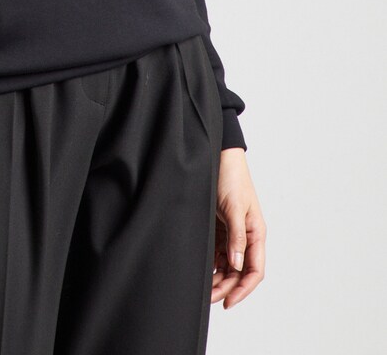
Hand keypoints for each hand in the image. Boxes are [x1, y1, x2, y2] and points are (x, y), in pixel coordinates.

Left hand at [212, 147, 266, 308]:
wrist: (217, 155)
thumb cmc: (230, 177)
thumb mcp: (234, 207)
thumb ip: (236, 237)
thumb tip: (237, 265)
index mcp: (255, 233)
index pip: (254, 270)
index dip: (243, 289)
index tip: (228, 302)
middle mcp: (245, 235)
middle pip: (239, 271)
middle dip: (226, 286)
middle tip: (208, 298)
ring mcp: (232, 232)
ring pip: (227, 264)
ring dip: (217, 277)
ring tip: (202, 289)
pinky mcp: (219, 226)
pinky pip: (217, 252)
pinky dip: (210, 263)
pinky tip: (200, 270)